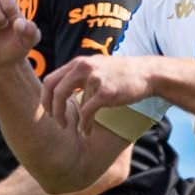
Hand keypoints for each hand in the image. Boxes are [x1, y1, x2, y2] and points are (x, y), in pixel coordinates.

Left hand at [39, 54, 157, 133]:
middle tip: (56, 121)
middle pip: (53, 89)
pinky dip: (84, 125)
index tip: (49, 110)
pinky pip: (86, 112)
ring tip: (67, 128)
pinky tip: (86, 132)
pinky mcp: (105, 92)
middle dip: (51, 109)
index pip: (50, 79)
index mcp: (79, 63)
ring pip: (64, 99)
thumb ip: (81, 75)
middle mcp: (83, 67)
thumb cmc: (123, 74)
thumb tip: (65, 91)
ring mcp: (94, 79)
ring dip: (61, 117)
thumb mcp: (98, 67)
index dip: (45, 97)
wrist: (148, 74)